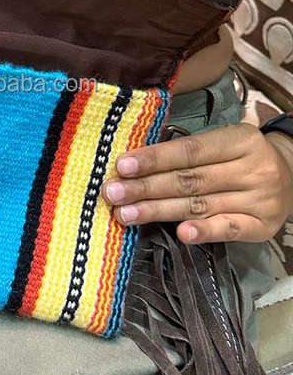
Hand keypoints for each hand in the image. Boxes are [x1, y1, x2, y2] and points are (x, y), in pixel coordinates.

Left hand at [102, 122, 292, 244]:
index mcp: (239, 140)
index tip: (121, 166)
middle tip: (112, 193)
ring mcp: (259, 199)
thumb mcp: (225, 142)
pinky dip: (204, 231)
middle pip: (190, 180)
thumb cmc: (243, 158)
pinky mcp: (262, 226)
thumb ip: (189, 152)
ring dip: (159, 211)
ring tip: (126, 214)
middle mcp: (251, 169)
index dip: (154, 158)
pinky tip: (181, 233)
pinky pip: (229, 229)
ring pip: (201, 205)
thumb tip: (135, 163)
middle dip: (146, 187)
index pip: (190, 150)